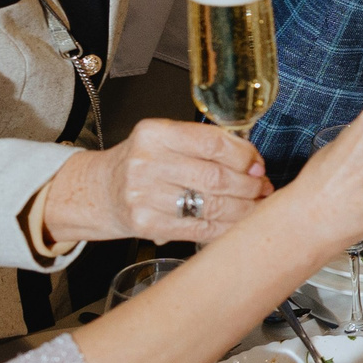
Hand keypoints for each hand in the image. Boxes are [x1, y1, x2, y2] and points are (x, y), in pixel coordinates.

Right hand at [45, 119, 269, 245]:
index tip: (257, 164)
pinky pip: (199, 229)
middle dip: (249, 185)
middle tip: (262, 188)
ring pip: (212, 205)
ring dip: (244, 208)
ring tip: (256, 205)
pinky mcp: (146, 225)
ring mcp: (144, 196)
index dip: (244, 155)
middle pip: (216, 176)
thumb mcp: (164, 140)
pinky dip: (226, 228)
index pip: (212, 142)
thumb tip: (253, 162)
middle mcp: (147, 162)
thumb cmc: (141, 163)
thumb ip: (203, 144)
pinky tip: (237, 224)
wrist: (100, 192)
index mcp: (155, 133)